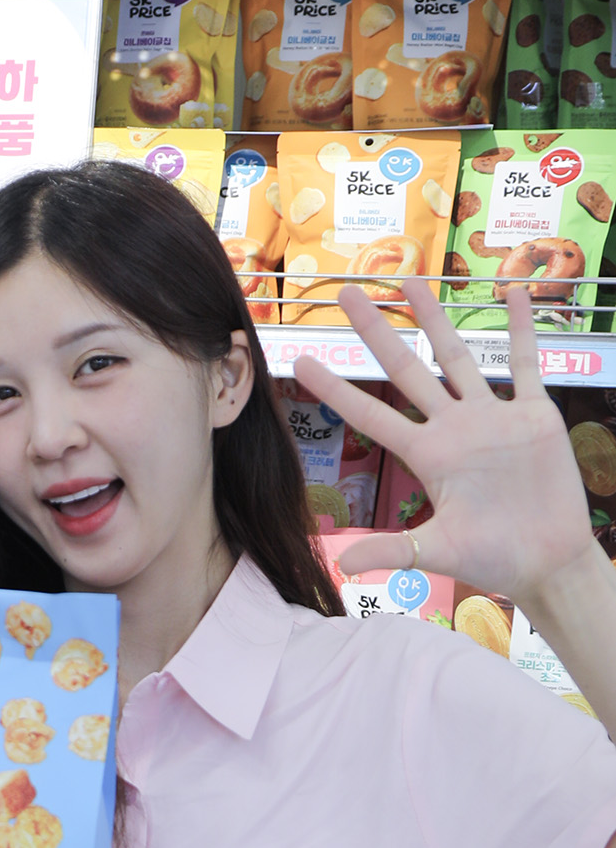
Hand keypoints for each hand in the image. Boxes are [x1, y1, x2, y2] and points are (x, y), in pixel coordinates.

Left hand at [296, 280, 593, 617]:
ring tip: (414, 281)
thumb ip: (393, 551)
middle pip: (408, 368)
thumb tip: (343, 567)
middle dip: (378, 330)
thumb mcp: (438, 553)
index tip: (301, 361)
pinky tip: (514, 295)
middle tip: (347, 293)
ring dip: (436, 318)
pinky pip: (525, 364)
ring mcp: (493, 418)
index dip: (336, 389)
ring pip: (458, 356)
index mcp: (427, 455)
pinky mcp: (534, 416)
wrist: (546, 560)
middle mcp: (454, 428)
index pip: (370, 414)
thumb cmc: (493, 559)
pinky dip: (521, 330)